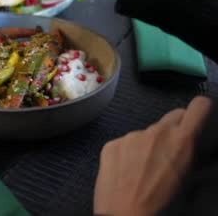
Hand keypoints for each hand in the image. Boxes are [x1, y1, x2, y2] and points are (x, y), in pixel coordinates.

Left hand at [94, 96, 212, 215]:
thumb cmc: (162, 206)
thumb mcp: (189, 183)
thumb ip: (193, 158)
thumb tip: (198, 154)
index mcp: (182, 141)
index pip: (199, 106)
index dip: (200, 110)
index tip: (199, 117)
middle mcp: (156, 132)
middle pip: (172, 116)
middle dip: (176, 128)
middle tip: (171, 150)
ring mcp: (131, 136)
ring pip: (146, 132)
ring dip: (149, 143)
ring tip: (145, 169)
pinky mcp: (111, 144)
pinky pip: (125, 142)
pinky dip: (127, 153)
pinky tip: (126, 172)